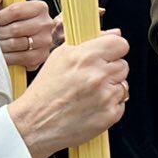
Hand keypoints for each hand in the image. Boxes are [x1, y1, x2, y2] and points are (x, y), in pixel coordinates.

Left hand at [0, 0, 60, 72]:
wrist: (22, 37)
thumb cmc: (9, 19)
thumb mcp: (2, 2)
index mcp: (40, 7)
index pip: (16, 11)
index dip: (1, 17)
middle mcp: (46, 23)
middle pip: (15, 30)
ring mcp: (45, 42)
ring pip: (15, 44)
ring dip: (1, 45)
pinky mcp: (40, 57)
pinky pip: (19, 59)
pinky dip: (7, 57)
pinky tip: (3, 53)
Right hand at [7, 31, 130, 157]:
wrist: (33, 124)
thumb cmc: (43, 92)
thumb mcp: (59, 57)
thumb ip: (89, 43)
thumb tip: (115, 33)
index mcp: (85, 57)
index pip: (120, 44)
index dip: (114, 50)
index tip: (109, 55)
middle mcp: (98, 75)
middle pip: (123, 65)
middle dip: (110, 71)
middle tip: (91, 80)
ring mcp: (105, 96)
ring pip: (123, 85)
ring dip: (110, 89)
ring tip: (89, 95)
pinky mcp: (110, 115)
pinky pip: (120, 103)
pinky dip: (109, 106)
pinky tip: (91, 107)